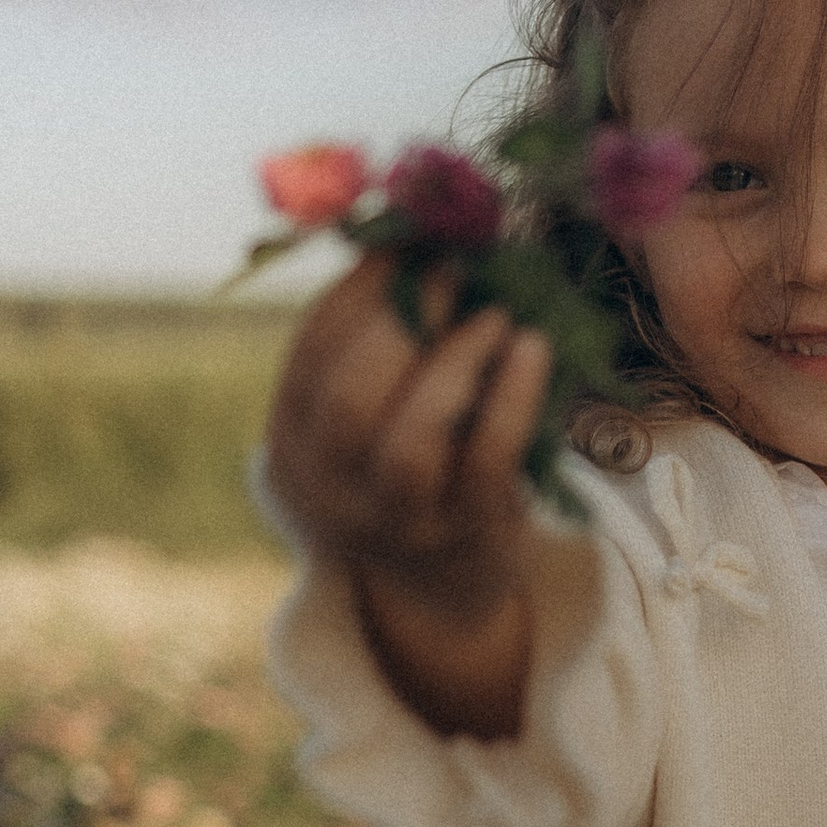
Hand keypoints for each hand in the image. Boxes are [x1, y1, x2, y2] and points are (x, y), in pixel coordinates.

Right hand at [264, 256, 548, 735]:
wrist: (441, 588)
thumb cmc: (411, 471)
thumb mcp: (370, 416)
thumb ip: (378, 345)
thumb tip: (422, 238)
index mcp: (291, 443)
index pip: (311, 352)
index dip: (359, 288)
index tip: (408, 242)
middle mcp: (329, 489)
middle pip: (345, 399)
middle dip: (401, 321)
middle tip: (453, 271)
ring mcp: (395, 522)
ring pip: (408, 441)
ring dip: (454, 362)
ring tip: (496, 314)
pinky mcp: (464, 536)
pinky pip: (486, 462)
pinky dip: (513, 399)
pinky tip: (535, 350)